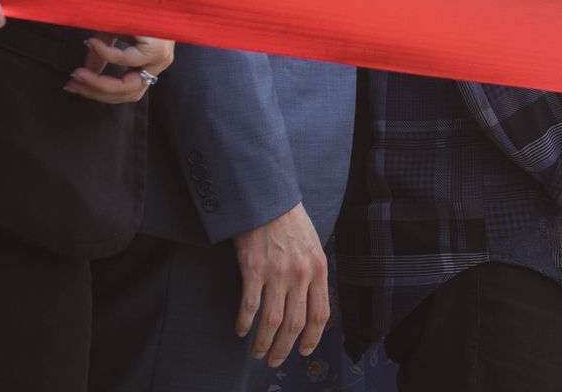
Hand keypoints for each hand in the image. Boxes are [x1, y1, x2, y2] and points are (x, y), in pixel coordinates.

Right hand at [65, 34, 175, 103]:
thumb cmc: (133, 7)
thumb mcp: (113, 33)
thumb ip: (101, 55)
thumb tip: (83, 74)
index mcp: (151, 63)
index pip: (128, 92)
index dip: (99, 93)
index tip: (73, 86)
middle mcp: (158, 64)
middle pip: (128, 94)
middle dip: (96, 91)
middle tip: (72, 83)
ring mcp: (160, 58)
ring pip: (128, 86)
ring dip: (97, 82)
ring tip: (77, 73)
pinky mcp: (157, 47)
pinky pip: (126, 60)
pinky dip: (105, 54)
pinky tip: (92, 42)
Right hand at [233, 203, 329, 366]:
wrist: (268, 200)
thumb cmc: (290, 223)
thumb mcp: (313, 246)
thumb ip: (313, 273)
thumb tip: (310, 302)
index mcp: (318, 268)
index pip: (320, 313)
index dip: (312, 337)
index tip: (304, 351)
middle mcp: (301, 274)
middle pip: (295, 323)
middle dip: (285, 348)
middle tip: (275, 360)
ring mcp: (277, 273)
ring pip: (272, 321)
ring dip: (264, 342)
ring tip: (257, 353)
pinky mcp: (253, 269)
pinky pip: (249, 306)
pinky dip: (245, 323)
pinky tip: (241, 330)